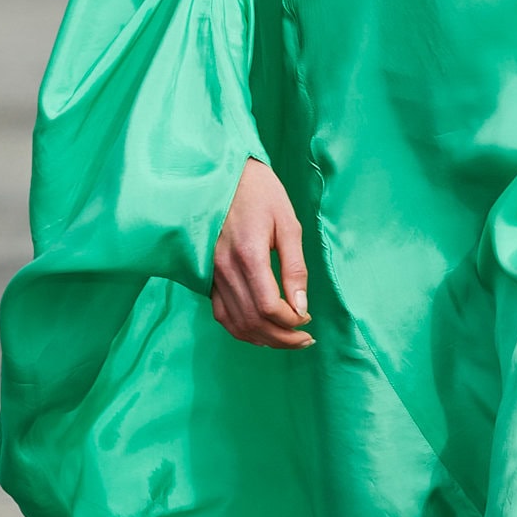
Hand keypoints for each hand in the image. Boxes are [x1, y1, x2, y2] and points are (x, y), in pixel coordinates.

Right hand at [211, 160, 313, 348]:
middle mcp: (226, 269)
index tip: (308, 319)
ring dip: (264, 339)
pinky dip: (241, 330)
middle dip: (282, 338)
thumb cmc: (261, 194)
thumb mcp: (288, 223)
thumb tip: (302, 307)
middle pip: (254, 321)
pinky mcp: (208, 276)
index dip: (292, 322)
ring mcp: (213, 274)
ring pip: (236, 323)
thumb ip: (295, 267)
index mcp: (248, 255)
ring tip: (287, 340)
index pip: (270, 306)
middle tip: (305, 339)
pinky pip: (220, 314)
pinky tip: (260, 332)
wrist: (223, 176)